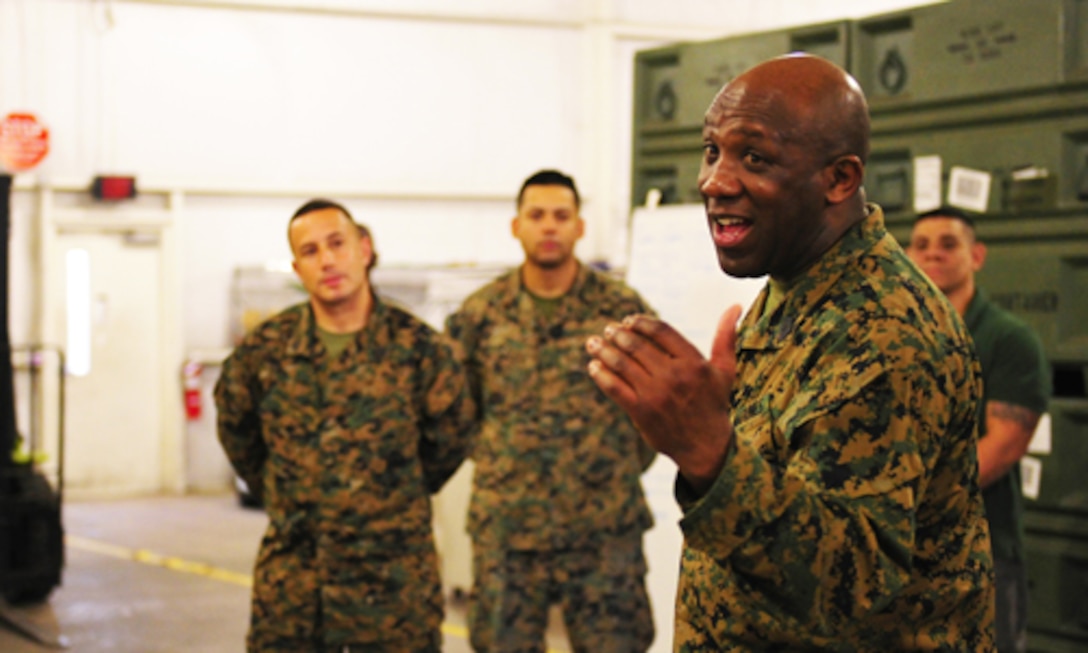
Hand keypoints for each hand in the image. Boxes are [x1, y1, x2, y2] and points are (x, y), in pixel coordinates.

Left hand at [586, 305, 742, 491]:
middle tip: (608, 329)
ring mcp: (656, 394)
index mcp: (693, 362)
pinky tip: (593, 366)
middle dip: (618, 334)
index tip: (629, 320)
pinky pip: (614, 388)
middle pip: (637, 345)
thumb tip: (735, 305)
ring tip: (593, 343)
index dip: (641, 322)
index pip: (661, 331)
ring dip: (604, 350)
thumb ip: (725, 337)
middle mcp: (674, 376)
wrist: (706, 447)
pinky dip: (601, 375)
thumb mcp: (724, 370)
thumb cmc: (713, 404)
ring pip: (622, 364)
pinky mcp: (641, 412)